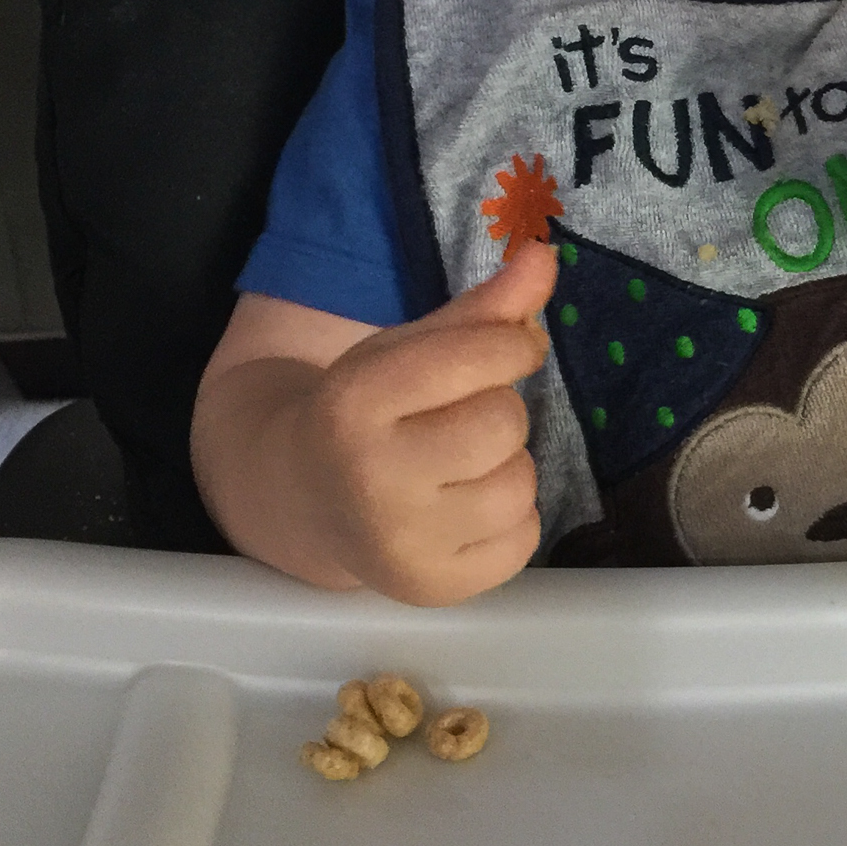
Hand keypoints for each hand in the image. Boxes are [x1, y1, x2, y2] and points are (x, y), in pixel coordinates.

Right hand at [282, 237, 555, 602]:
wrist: (301, 500)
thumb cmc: (368, 413)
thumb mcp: (406, 351)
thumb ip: (481, 309)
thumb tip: (545, 256)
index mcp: (354, 402)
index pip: (480, 355)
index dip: (510, 345)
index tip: (503, 351)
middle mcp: (370, 478)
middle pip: (505, 423)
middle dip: (496, 411)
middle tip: (458, 420)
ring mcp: (400, 544)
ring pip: (521, 482)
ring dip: (506, 465)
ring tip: (458, 466)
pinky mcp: (431, 589)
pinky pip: (525, 538)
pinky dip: (510, 518)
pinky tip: (462, 508)